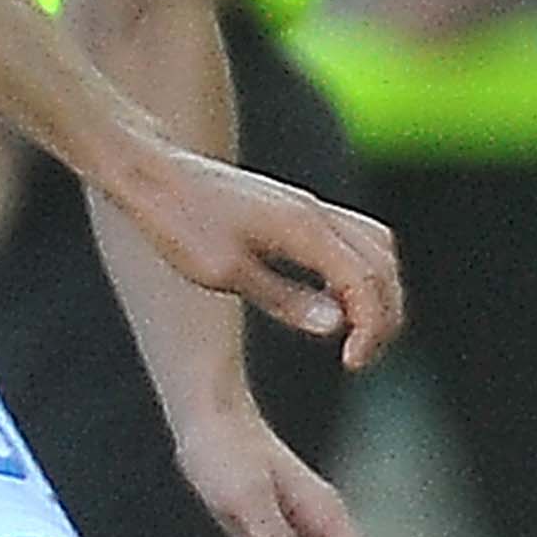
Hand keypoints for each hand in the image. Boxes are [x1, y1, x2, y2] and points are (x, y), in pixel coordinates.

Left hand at [118, 147, 403, 368]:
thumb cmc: (178, 223)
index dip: (371, 328)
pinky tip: (334, 298)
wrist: (151, 172)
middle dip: (384, 314)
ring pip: (376, 245)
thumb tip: (337, 326)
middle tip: (361, 358)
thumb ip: (284, 299)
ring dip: (379, 289)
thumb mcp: (224, 273)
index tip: (352, 364)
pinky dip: (360, 269)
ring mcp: (308, 205)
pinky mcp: (296, 207)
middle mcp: (316, 211)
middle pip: (383, 264)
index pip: (366, 282)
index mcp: (304, 229)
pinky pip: (354, 235)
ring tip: (359, 332)